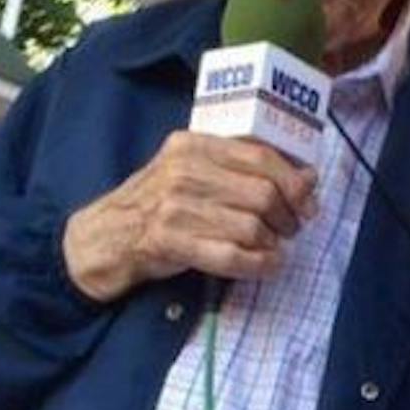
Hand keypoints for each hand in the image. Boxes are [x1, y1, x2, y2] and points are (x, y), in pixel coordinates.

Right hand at [62, 131, 316, 301]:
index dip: (294, 180)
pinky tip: (266, 266)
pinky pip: (230, 255)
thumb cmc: (157, 203)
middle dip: (287, 216)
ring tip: (273, 248)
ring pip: (251, 226)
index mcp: (193, 144)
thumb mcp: (192, 170)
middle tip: (291, 229)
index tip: (308, 200)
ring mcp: (174, 206)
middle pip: (262, 193)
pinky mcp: (168, 241)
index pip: (261, 156)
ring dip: (273, 243)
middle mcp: (183, 169)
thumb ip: (242, 168)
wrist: (101, 238)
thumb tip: (307, 177)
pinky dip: (258, 265)